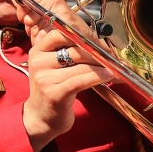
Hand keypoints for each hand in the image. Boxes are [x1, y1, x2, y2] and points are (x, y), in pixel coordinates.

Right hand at [19, 0, 110, 151]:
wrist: (40, 118)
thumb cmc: (52, 90)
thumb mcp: (53, 68)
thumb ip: (67, 54)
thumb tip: (95, 44)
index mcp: (37, 51)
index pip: (59, 33)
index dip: (82, 36)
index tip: (99, 43)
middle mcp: (38, 61)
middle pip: (74, 49)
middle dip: (96, 53)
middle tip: (112, 57)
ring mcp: (45, 77)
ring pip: (80, 65)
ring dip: (102, 67)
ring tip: (115, 68)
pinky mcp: (55, 92)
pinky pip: (81, 80)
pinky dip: (98, 77)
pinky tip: (109, 77)